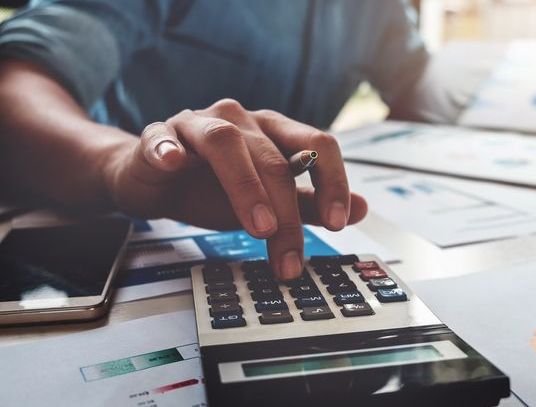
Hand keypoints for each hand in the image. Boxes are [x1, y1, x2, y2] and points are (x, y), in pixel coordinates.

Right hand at [103, 99, 366, 279]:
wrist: (155, 181)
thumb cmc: (214, 188)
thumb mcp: (269, 202)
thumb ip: (311, 204)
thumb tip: (362, 209)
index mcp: (273, 131)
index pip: (317, 144)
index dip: (333, 182)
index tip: (339, 223)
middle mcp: (240, 121)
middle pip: (273, 158)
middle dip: (287, 213)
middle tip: (291, 257)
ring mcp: (197, 124)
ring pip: (225, 142)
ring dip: (245, 185)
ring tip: (259, 227)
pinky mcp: (157, 137)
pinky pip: (162, 138)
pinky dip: (169, 148)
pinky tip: (174, 163)